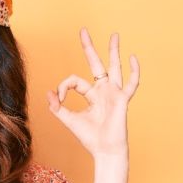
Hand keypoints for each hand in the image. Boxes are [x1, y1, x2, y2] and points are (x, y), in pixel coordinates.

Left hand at [47, 28, 139, 158]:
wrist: (105, 151)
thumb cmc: (90, 138)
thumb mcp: (69, 120)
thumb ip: (58, 107)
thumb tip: (48, 93)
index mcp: (92, 95)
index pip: (75, 81)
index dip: (64, 87)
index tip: (58, 99)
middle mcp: (103, 91)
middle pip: (96, 64)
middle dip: (89, 48)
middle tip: (83, 31)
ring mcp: (114, 94)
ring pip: (114, 68)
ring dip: (113, 51)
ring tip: (114, 35)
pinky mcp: (122, 100)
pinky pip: (131, 83)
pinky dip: (134, 71)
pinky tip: (132, 58)